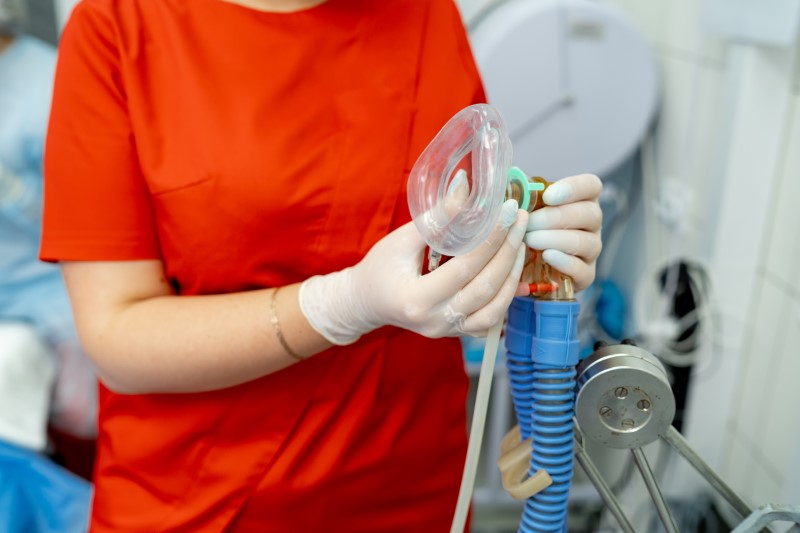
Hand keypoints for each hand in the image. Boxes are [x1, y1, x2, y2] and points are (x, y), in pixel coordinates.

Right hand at [300, 198, 528, 342]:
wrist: (367, 301)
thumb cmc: (380, 267)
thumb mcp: (403, 238)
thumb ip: (438, 216)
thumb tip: (466, 184)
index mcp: (416, 298)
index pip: (464, 267)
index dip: (490, 238)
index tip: (507, 211)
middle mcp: (435, 320)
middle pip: (485, 288)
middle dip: (508, 251)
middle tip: (520, 220)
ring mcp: (447, 331)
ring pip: (495, 309)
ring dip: (512, 275)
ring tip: (519, 243)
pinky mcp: (456, 333)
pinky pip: (490, 319)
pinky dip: (506, 296)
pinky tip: (512, 271)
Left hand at [524, 174, 601, 291]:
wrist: (525, 267)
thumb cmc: (525, 229)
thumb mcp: (523, 210)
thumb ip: (521, 194)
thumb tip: (509, 178)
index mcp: (581, 200)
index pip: (591, 186)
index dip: (573, 188)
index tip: (548, 195)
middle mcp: (592, 224)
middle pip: (590, 214)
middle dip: (556, 217)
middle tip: (529, 223)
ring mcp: (592, 250)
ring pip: (586, 242)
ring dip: (556, 239)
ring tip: (530, 240)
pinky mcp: (586, 275)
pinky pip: (583, 269)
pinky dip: (565, 262)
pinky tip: (547, 256)